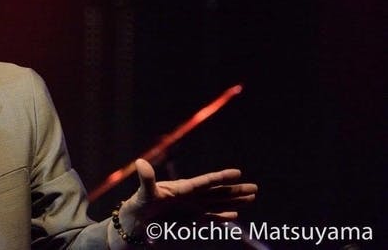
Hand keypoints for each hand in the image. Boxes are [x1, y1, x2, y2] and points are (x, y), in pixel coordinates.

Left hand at [118, 159, 256, 231]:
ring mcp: (190, 209)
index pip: (205, 182)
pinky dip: (221, 217)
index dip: (221, 177)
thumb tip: (141, 162)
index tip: (238, 172)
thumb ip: (146, 179)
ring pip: (217, 204)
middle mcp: (189, 197)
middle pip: (217, 193)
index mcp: (181, 189)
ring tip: (251, 198)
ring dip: (233, 202)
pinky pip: (209, 218)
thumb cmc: (136, 206)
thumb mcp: (143, 193)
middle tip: (255, 187)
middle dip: (235, 190)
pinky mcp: (187, 220)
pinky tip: (233, 215)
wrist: (132, 224)